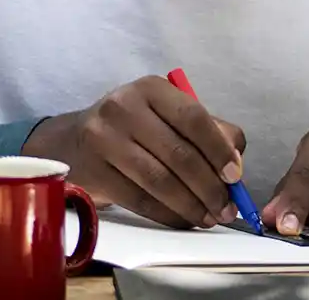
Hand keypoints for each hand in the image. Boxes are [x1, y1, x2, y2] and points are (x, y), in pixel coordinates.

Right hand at [22, 76, 246, 229]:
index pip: (193, 117)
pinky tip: (182, 220)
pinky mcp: (93, 170)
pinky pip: (139, 199)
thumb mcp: (167, 116)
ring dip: (190, 205)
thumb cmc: (134, 129)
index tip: (235, 176)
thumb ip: (208, 132)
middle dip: (209, 187)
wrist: (73, 142)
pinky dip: (167, 214)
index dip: (218, 150)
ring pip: (159, 180)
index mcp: (151, 88)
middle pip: (178, 153)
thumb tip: (235, 165)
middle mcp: (125, 107)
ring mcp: (104, 138)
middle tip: (227, 209)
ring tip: (208, 218)